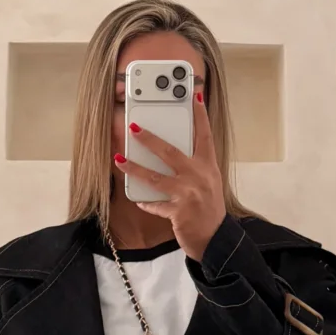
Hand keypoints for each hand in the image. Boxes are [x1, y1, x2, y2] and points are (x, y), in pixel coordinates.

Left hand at [114, 91, 225, 262]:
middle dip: (149, 139)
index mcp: (208, 166)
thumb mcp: (208, 182)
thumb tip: (171, 151)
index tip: (195, 95)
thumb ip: (194, 166)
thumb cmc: (209, 209)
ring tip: (119, 160)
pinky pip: (155, 204)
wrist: (216, 239)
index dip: (200, 114)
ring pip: (155, 177)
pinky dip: (145, 202)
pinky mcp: (179, 212)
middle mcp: (199, 177)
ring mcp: (188, 194)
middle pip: (170, 152)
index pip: (204, 135)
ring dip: (134, 168)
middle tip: (134, 127)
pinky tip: (137, 199)